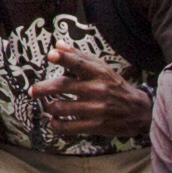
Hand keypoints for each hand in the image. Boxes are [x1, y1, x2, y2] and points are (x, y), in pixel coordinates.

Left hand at [35, 38, 151, 142]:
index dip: (64, 58)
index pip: (79, 63)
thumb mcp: (102, 68)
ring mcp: (95, 109)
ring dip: (49, 107)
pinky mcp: (95, 126)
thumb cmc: (115, 86)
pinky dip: (56, 125)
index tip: (51, 55)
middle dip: (43, 88)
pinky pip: (68, 127)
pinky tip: (54, 121)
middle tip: (33, 91)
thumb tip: (57, 45)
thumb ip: (79, 57)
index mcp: (98, 73)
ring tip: (48, 106)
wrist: (138, 111)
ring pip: (61, 108)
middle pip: (63, 86)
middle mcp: (97, 89)